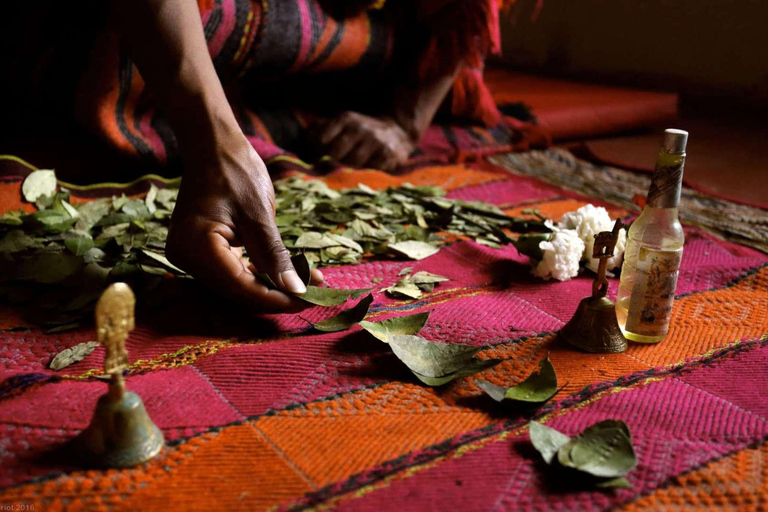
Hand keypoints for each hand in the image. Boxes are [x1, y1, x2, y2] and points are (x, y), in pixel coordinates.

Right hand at [166, 134, 322, 311]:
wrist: (212, 146)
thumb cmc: (235, 171)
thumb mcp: (260, 214)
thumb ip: (275, 255)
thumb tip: (296, 289)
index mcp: (196, 247)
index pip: (240, 287)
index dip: (277, 298)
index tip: (310, 300)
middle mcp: (186, 257)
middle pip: (237, 290)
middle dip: (276, 293)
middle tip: (314, 293)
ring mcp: (190, 255)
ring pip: (237, 283)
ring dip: (271, 285)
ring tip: (307, 284)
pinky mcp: (200, 251)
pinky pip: (232, 270)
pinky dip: (258, 273)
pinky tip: (286, 274)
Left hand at [312, 112, 415, 171]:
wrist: (398, 130)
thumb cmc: (363, 131)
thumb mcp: (344, 123)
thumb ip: (323, 128)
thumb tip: (308, 137)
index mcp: (347, 119)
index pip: (321, 139)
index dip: (318, 151)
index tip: (321, 155)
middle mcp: (360, 128)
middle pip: (335, 154)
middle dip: (333, 162)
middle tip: (337, 164)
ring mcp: (375, 141)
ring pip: (353, 163)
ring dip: (351, 168)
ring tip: (354, 165)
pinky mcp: (388, 155)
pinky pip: (370, 170)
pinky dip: (368, 171)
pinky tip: (370, 166)